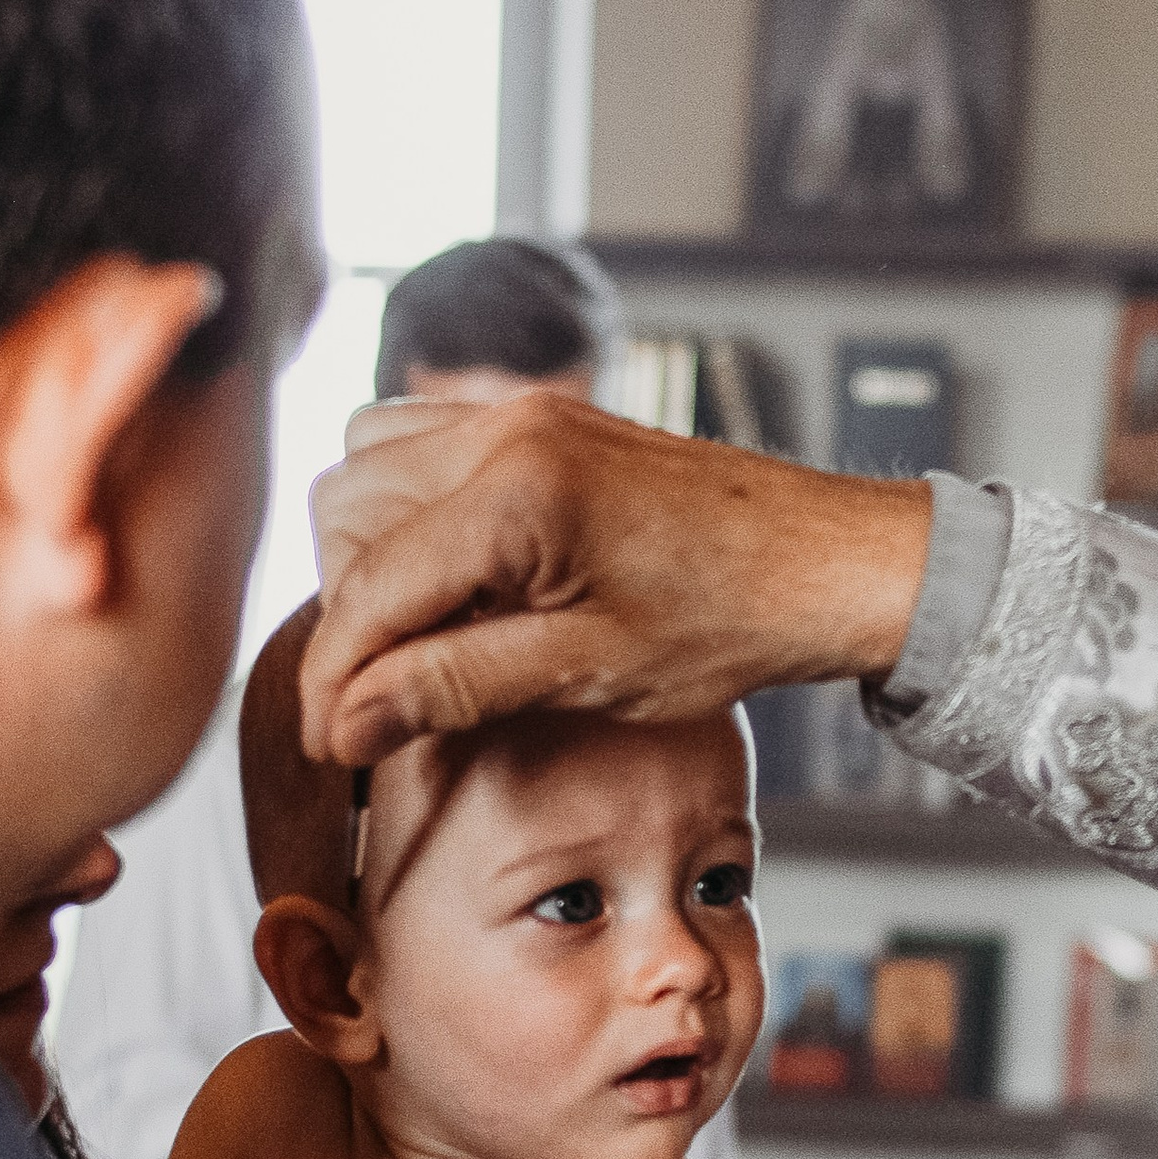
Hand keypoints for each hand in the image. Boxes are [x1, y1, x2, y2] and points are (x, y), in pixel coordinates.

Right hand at [299, 392, 933, 766]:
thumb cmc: (729, 622)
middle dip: (351, 615)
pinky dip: (407, 508)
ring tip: (422, 637)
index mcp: (515, 493)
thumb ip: (454, 688)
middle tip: (388, 696)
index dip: (335, 680)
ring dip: (369, 555)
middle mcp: (504, 429)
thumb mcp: (585, 675)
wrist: (825, 562)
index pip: (366, 589)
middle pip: (344, 517)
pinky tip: (451, 579)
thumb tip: (344, 724)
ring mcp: (520, 412)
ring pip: (367, 467)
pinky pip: (420, 442)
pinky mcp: (538, 416)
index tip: (332, 746)